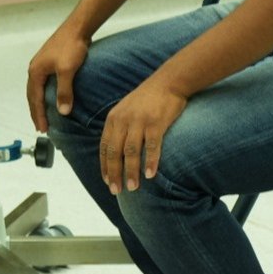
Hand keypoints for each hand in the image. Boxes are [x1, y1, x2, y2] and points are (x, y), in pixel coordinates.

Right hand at [26, 27, 88, 131]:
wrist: (77, 29)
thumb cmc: (70, 47)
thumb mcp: (67, 71)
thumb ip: (64, 91)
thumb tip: (62, 111)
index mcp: (35, 72)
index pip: (35, 99)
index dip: (38, 115)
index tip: (42, 129)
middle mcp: (35, 69)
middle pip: (32, 95)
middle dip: (35, 111)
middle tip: (40, 127)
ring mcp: (41, 65)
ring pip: (36, 89)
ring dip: (39, 103)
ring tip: (43, 115)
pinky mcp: (49, 62)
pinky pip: (43, 84)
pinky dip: (44, 94)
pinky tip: (51, 97)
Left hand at [98, 79, 188, 193]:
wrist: (168, 82)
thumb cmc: (148, 99)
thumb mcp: (126, 110)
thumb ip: (120, 128)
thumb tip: (117, 151)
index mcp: (113, 119)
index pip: (104, 146)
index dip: (105, 166)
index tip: (107, 181)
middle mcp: (123, 120)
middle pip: (115, 151)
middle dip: (114, 173)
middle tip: (116, 191)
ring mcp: (139, 121)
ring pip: (131, 151)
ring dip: (131, 172)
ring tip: (132, 188)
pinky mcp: (156, 123)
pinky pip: (152, 146)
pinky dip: (151, 161)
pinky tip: (151, 175)